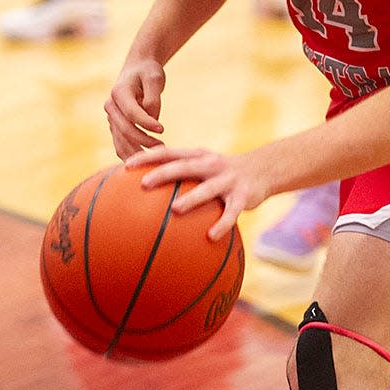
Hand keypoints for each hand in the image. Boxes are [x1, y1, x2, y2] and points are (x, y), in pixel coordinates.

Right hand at [104, 57, 166, 159]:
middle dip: (143, 141)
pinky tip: (145, 162)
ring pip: (120, 141)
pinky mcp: (115, 127)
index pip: (132, 113)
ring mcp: (111, 118)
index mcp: (119, 92)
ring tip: (156, 158)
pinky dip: (131, 155)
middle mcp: (111, 106)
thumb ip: (153, 98)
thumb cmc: (148, 72)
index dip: (146, 123)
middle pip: (125, 129)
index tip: (162, 129)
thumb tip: (152, 118)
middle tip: (163, 148)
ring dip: (136, 152)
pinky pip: (120, 145)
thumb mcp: (155, 78)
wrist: (137, 69)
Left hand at [124, 144, 269, 240]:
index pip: (169, 152)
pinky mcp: (242, 196)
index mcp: (198, 155)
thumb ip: (179, 174)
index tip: (126, 166)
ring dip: (191, 198)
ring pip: (207, 189)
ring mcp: (228, 180)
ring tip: (175, 209)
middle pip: (185, 166)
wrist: (264, 170)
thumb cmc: (221, 173)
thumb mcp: (203, 166)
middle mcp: (211, 164)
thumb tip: (142, 190)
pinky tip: (211, 237)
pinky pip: (231, 213)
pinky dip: (222, 224)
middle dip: (164, 173)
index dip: (148, 156)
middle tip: (144, 184)